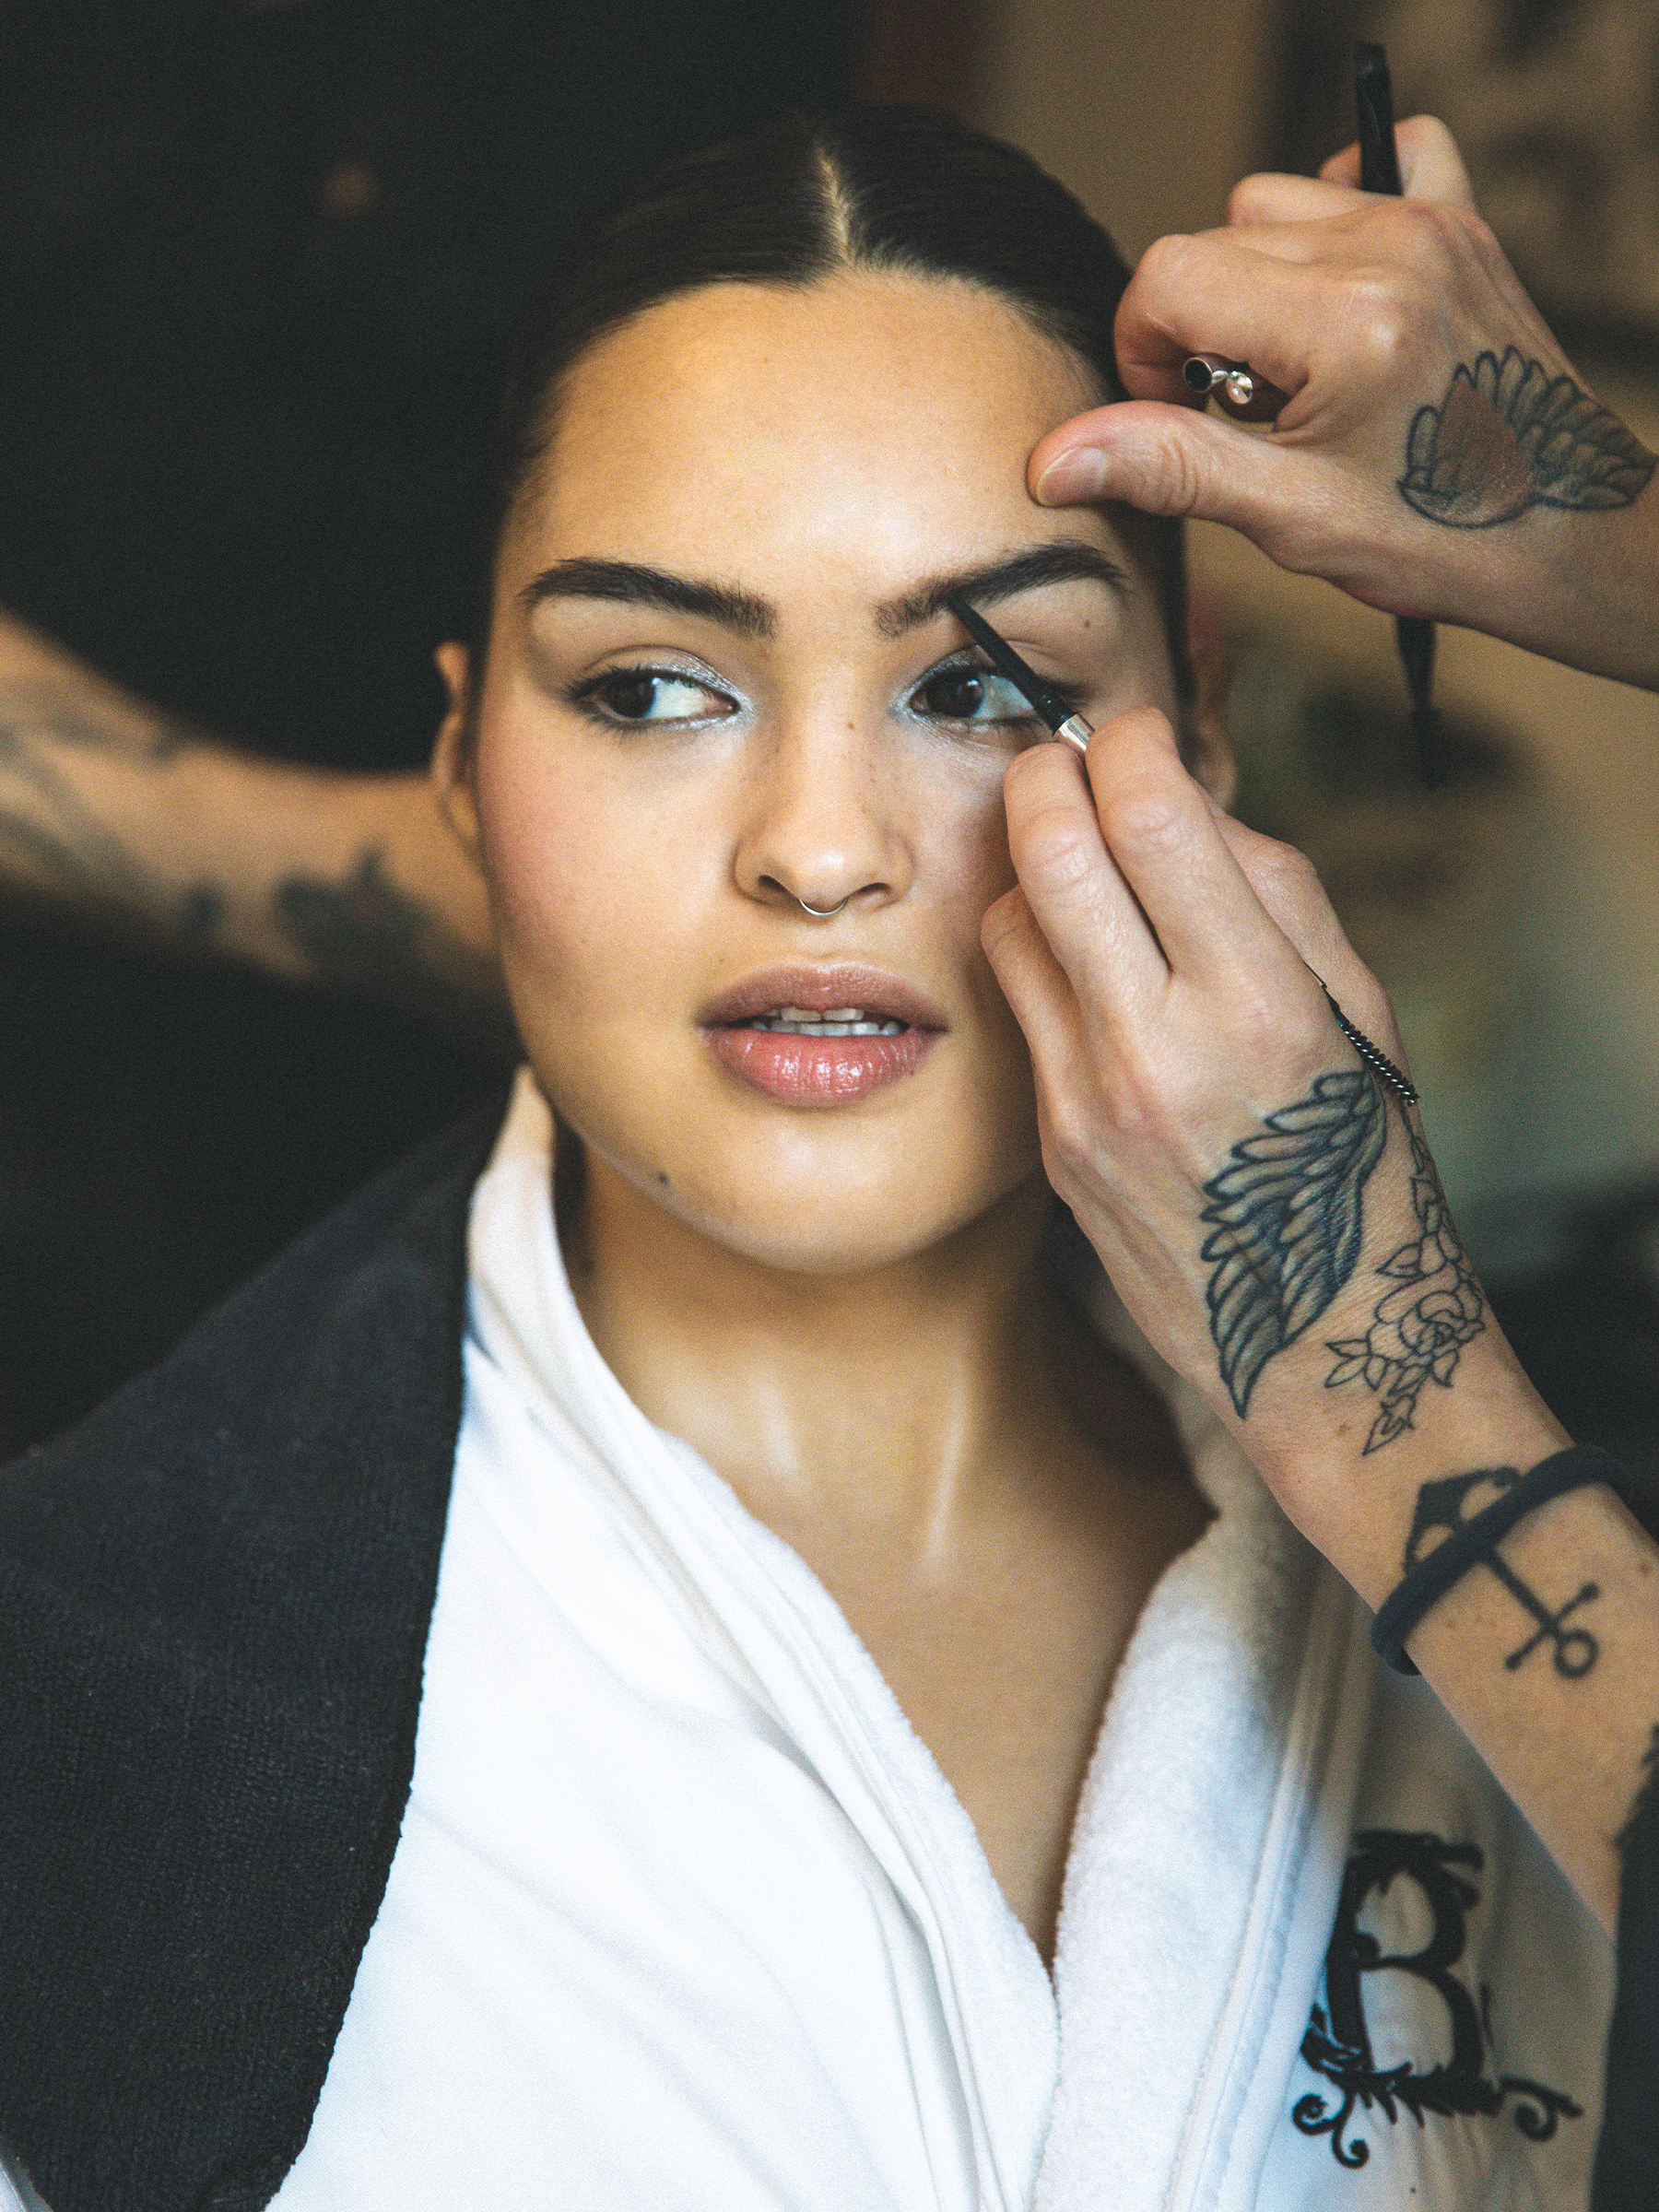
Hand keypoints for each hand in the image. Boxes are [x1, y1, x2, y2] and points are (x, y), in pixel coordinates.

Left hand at [987, 708, 1658, 1935]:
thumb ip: (1277, 896)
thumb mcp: (1361, 1019)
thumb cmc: (1363, 1171)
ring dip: (1026, 865)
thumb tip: (1185, 798)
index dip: (1130, 740)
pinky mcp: (1047, 1147)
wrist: (1320, 1348)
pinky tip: (1080, 958)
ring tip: (1072, 861)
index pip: (1154, 813)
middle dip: (1045, 772)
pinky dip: (1036, 954)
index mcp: (1260, 1005)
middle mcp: (1158, 1050)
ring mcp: (1085, 1104)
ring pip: (1004, 923)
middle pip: (1049, 848)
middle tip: (1064, 759)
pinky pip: (1017, 1008)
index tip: (1133, 729)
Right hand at [1028, 120, 1658, 690]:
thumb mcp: (1287, 517)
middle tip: (1250, 415)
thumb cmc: (1439, 536)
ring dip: (1255, 280)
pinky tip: (1338, 283)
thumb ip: (1167, 468)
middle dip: (1200, 330)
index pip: (1170, 277)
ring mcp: (1427, 223)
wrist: (1564, 530)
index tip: (1177, 416)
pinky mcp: (1458, 220)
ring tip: (1296, 368)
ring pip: (1269, 203)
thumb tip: (1054, 461)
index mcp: (1343, 321)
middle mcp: (1387, 248)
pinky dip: (1337, 206)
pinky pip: (1376, 161)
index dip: (1143, 351)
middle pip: (1211, 239)